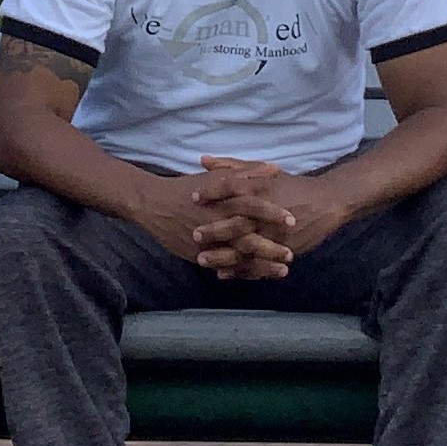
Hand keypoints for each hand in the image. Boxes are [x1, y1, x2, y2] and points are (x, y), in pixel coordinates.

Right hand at [130, 161, 295, 279]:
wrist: (154, 205)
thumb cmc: (187, 188)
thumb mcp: (217, 178)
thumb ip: (247, 173)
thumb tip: (274, 168)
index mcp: (223, 201)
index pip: (252, 207)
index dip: (272, 214)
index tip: (292, 220)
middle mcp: (218, 223)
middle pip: (248, 238)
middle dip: (271, 247)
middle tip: (291, 254)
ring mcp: (209, 242)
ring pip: (239, 257)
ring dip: (262, 265)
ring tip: (282, 270)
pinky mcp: (201, 255)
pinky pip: (225, 266)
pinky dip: (242, 272)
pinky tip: (258, 276)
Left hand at [192, 156, 351, 274]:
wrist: (327, 203)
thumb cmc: (293, 186)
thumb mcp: (265, 172)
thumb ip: (233, 166)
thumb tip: (203, 160)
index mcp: (263, 187)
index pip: (232, 186)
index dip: (212, 191)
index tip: (194, 197)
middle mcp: (267, 211)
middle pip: (237, 221)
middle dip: (214, 229)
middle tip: (195, 234)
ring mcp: (276, 233)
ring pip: (246, 247)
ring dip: (223, 255)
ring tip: (202, 260)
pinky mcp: (283, 249)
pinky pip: (260, 262)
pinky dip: (240, 270)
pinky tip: (224, 273)